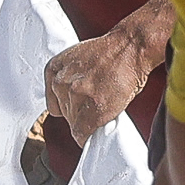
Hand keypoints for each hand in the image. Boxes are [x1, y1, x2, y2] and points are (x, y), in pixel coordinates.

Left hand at [40, 3, 176, 146]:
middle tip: (98, 103)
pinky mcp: (91, 112)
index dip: (70, 106)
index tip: (81, 106)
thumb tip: (71, 99)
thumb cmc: (111, 52)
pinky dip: (89, 137)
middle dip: (81, 112)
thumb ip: (70, 79)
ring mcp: (76, 98)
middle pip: (65, 114)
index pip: (54, 103)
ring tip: (105, 107)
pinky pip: (82, 134)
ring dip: (89, 121)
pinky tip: (98, 129)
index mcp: (54, 70)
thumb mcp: (78, 60)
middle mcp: (60, 83)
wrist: (130, 47)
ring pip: (75, 124)